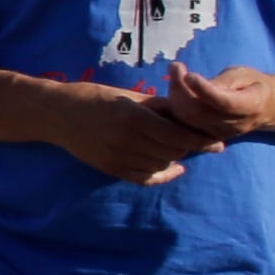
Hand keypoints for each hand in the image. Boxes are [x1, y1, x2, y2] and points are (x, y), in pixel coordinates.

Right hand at [55, 82, 226, 185]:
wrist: (56, 114)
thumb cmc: (94, 97)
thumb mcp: (128, 96)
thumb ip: (158, 106)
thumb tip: (189, 113)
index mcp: (135, 118)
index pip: (179, 135)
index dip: (201, 139)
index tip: (217, 141)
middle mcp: (128, 141)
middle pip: (174, 151)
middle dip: (191, 147)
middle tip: (203, 142)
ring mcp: (118, 157)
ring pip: (162, 164)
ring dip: (175, 157)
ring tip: (181, 148)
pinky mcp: (110, 168)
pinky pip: (145, 178)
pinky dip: (162, 174)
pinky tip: (173, 167)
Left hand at [159, 63, 274, 139]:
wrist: (266, 108)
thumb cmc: (253, 84)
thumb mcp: (243, 75)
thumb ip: (223, 81)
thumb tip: (195, 84)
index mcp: (251, 106)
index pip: (223, 103)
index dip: (203, 90)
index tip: (189, 73)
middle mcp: (234, 125)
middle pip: (199, 113)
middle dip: (180, 89)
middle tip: (176, 66)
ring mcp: (220, 134)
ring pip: (187, 120)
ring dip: (175, 95)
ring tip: (175, 73)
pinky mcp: (208, 136)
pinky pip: (184, 124)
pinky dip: (175, 105)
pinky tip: (176, 88)